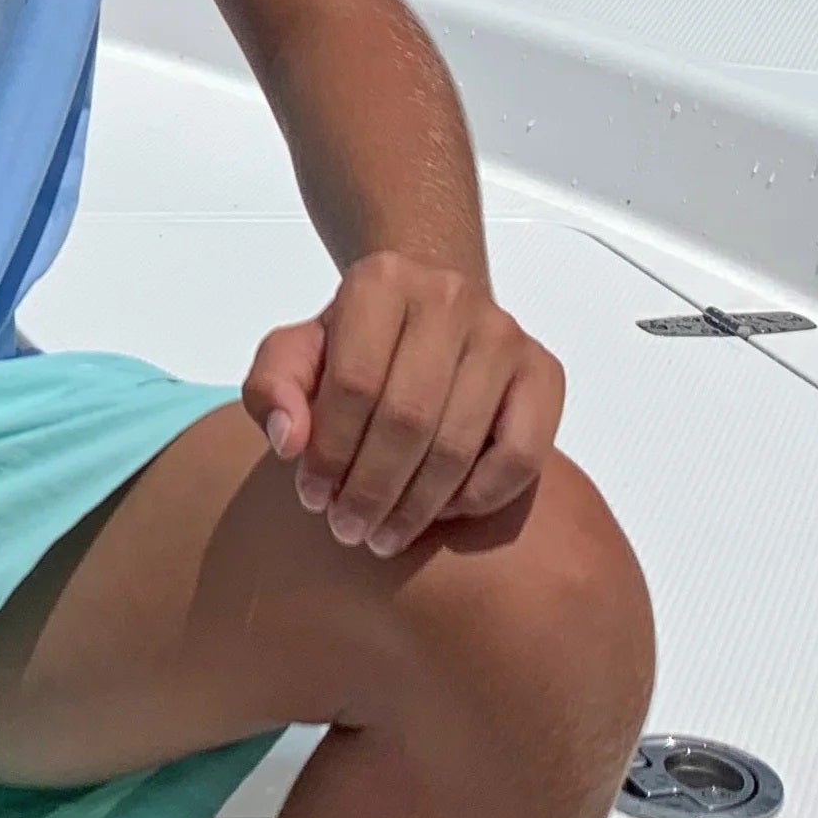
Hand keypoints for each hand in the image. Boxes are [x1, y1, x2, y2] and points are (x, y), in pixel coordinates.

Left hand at [243, 253, 563, 555]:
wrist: (424, 312)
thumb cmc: (354, 342)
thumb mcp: (293, 354)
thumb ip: (273, 388)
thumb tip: (290, 440)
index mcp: (380, 281)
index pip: (354, 383)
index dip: (329, 452)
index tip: (312, 497)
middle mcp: (449, 297)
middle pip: (408, 418)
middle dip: (371, 489)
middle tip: (349, 530)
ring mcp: (503, 333)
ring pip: (460, 443)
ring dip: (417, 506)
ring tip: (385, 535)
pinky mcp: (544, 371)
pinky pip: (522, 454)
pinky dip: (481, 497)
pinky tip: (443, 513)